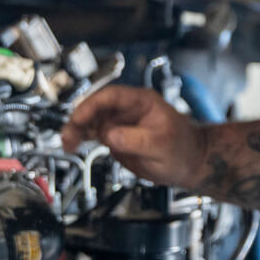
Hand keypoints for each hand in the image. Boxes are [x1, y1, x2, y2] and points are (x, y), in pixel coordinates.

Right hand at [61, 85, 206, 188]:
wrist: (191, 163)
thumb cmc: (183, 149)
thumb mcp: (161, 144)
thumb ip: (135, 140)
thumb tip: (110, 135)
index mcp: (141, 101)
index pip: (110, 96)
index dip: (91, 106)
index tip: (79, 118)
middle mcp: (127, 110)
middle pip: (96, 108)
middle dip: (79, 120)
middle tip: (68, 136)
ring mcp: (121, 123)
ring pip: (92, 122)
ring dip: (77, 130)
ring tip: (67, 143)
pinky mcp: (116, 138)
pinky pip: (95, 134)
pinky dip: (83, 139)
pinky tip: (73, 145)